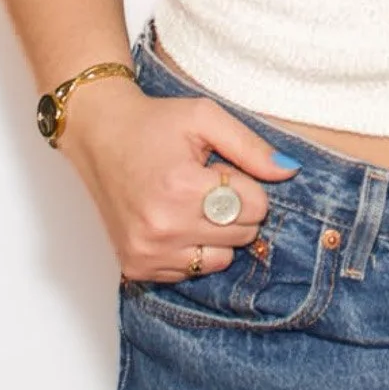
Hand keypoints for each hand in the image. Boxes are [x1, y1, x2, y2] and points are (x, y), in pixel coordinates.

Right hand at [57, 77, 301, 281]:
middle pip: (243, 235)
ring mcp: (148, 252)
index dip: (247, 184)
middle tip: (206, 184)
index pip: (256, 206)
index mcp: (182, 187)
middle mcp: (164, 227)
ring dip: (217, 233)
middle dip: (236, 208)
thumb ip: (251, 146)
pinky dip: (192, 249)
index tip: (221, 169)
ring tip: (191, 203)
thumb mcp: (205, 117)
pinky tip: (174, 221)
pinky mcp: (137, 267)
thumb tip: (290, 171)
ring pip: (222, 259)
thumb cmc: (154, 123)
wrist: (99, 135)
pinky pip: (192, 272)